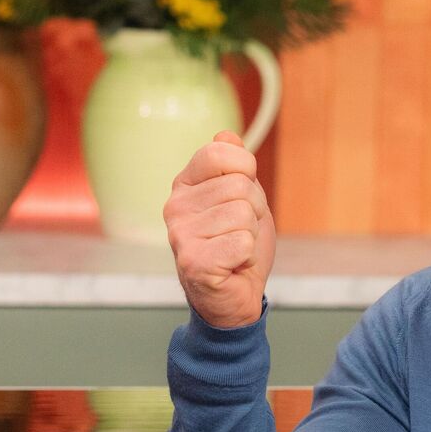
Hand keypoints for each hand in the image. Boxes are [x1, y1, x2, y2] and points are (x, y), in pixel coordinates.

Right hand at [164, 131, 275, 327]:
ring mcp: (180, 234)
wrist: (234, 297)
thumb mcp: (243, 198)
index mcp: (185, 184)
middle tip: (240, 231)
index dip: (246, 170)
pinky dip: (248, 254)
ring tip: (236, 248)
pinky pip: (243, 241)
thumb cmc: (238, 245)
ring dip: (252, 233)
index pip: (220, 151)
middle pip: (241, 185)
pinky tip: (233, 264)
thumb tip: (226, 134)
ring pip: (244, 213)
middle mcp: (175, 206)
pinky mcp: (193, 262)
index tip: (243, 195)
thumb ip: (235, 167)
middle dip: (255, 209)